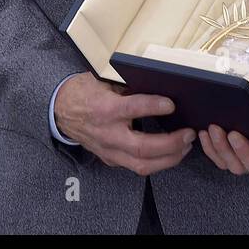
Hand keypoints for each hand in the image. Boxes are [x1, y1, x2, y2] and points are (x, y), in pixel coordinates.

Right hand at [54, 72, 194, 175]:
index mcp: (104, 109)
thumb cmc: (85, 91)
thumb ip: (129, 89)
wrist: (60, 109)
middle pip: (142, 148)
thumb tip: (159, 88)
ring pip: (142, 165)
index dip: (153, 107)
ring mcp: (108, 150)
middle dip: (170, 144)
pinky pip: (136, 166)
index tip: (172, 104)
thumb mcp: (104, 81)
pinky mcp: (110, 159)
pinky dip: (158, 162)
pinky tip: (171, 153)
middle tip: (189, 134)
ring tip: (186, 147)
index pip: (132, 109)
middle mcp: (107, 134)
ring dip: (169, 159)